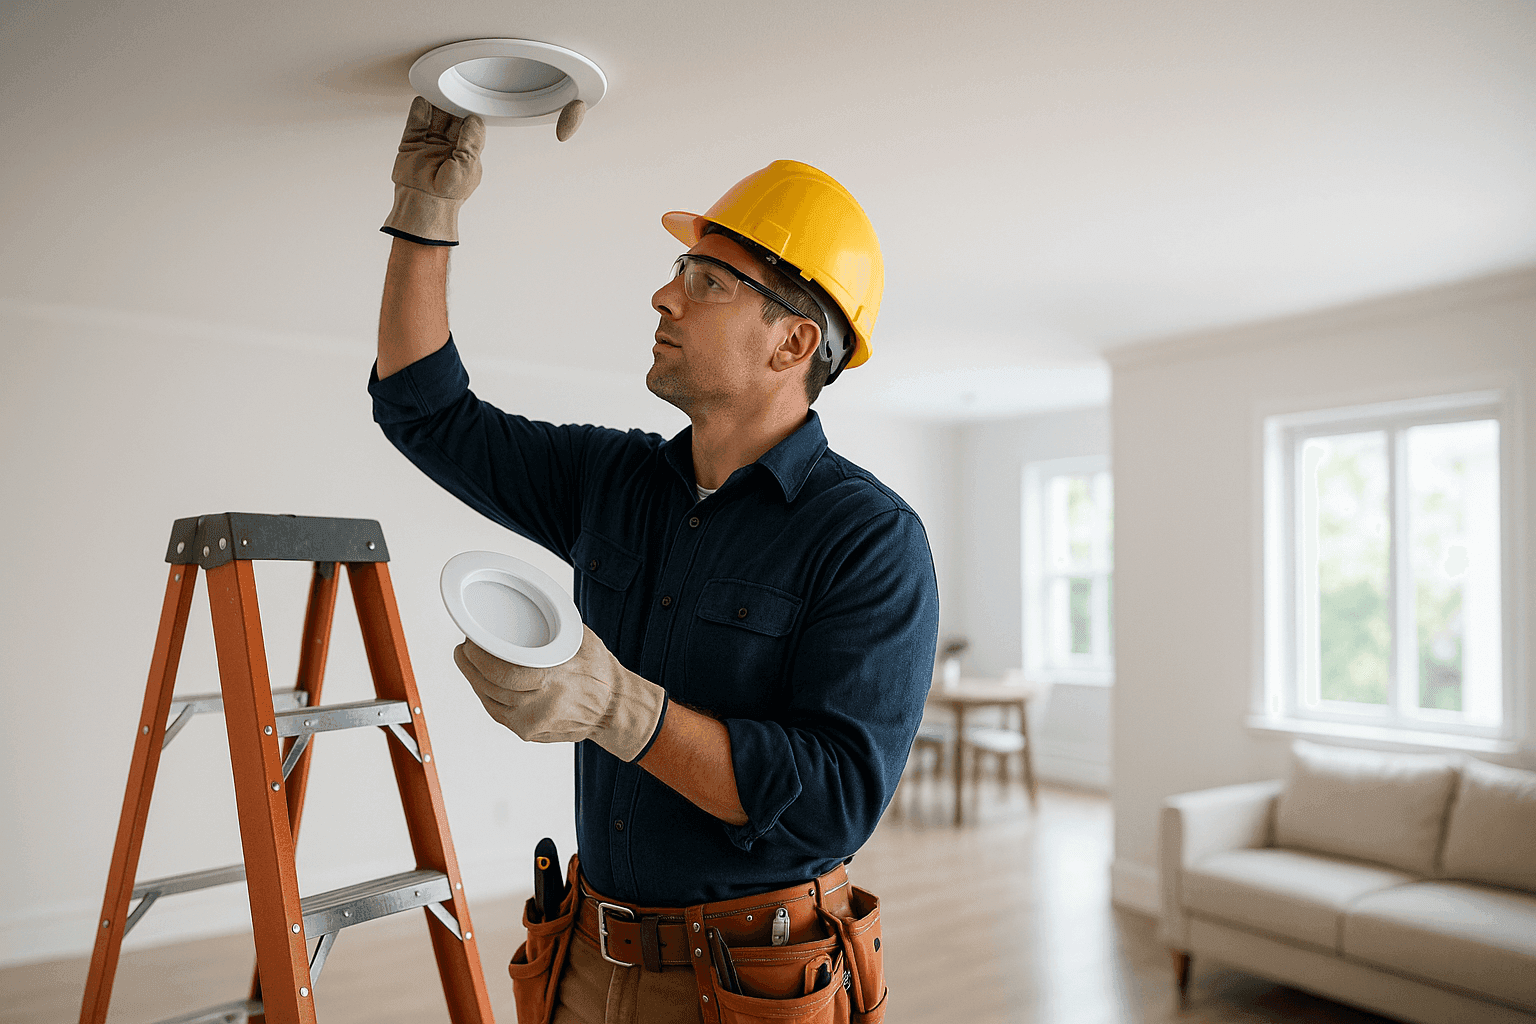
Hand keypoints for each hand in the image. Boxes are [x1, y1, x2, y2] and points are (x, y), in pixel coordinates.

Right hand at [380, 97, 485, 245]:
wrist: (423, 204)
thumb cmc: (449, 194)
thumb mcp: (469, 165)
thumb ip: (471, 141)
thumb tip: (474, 119)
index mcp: (465, 154)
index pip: (469, 129)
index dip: (469, 115)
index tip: (471, 100)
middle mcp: (447, 148)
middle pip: (450, 120)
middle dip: (452, 106)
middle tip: (454, 91)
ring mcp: (428, 145)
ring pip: (433, 118)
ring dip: (436, 105)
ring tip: (439, 90)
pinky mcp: (411, 144)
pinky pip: (416, 123)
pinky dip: (419, 111)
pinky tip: (423, 101)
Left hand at [454, 626, 667, 762]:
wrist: (613, 708)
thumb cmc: (598, 670)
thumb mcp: (579, 640)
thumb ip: (549, 629)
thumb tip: (519, 606)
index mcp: (554, 681)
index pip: (502, 672)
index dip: (478, 657)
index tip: (469, 641)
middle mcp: (540, 707)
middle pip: (490, 686)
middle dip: (470, 664)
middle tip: (464, 648)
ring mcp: (532, 724)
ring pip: (488, 700)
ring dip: (473, 679)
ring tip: (468, 661)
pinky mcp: (527, 733)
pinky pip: (496, 712)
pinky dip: (485, 695)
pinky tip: (480, 681)